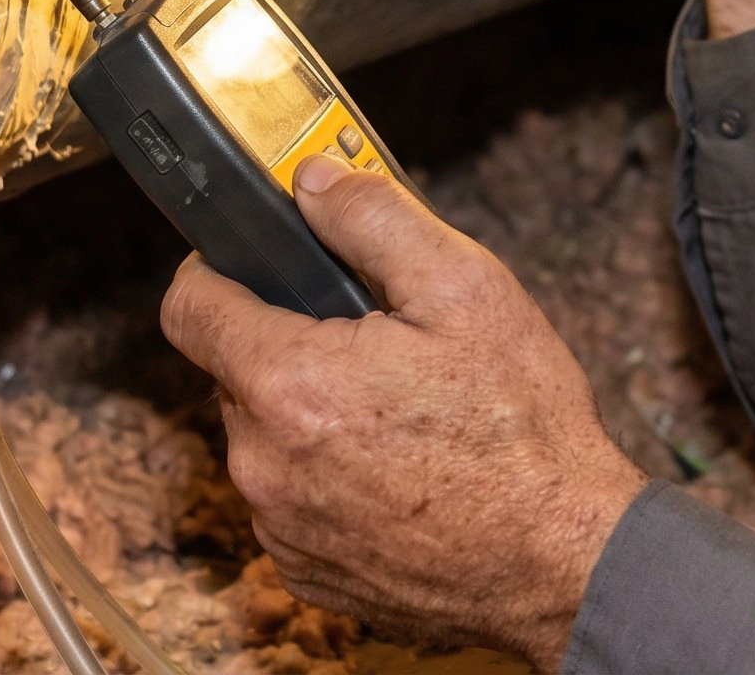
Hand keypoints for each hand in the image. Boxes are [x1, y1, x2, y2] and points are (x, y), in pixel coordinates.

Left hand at [160, 157, 647, 670]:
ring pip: (266, 440)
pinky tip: (400, 474)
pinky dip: (329, 481)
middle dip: (292, 348)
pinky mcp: (305, 571)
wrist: (565, 565)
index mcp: (289, 384)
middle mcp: (264, 464)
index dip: (217, 271)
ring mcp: (280, 527)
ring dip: (311, 418)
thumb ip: (375, 219)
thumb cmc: (525, 432)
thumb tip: (310, 182)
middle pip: (236, 374)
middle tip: (376, 346)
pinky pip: (292, 501)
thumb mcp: (467, 290)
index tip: (254, 266)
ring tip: (401, 417)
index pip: (188, 308)